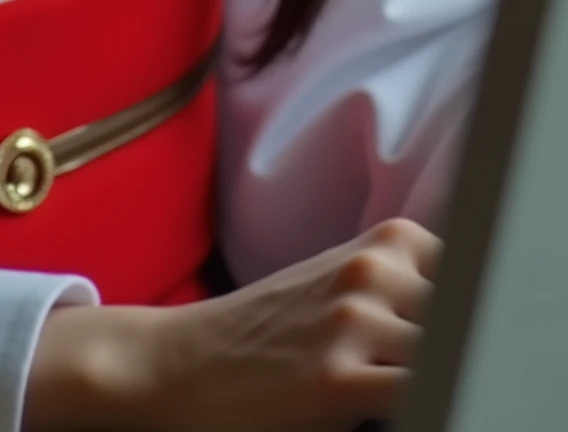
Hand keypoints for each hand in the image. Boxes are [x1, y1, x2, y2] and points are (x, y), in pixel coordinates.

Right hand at [23, 217, 440, 430]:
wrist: (178, 363)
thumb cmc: (263, 333)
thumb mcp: (336, 285)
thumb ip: (401, 288)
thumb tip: (461, 318)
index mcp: (382, 245)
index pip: (472, 278)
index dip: (459, 318)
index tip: (433, 343)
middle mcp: (372, 273)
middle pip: (464, 318)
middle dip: (445, 349)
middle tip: (391, 364)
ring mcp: (356, 324)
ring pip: (444, 355)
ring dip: (427, 372)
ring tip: (371, 381)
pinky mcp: (339, 381)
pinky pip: (419, 392)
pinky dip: (420, 399)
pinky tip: (373, 405)